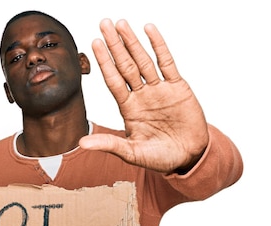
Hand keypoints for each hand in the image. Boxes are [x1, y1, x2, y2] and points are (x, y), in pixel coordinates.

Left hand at [79, 19, 208, 172]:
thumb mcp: (133, 153)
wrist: (190, 158)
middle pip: (125, 65)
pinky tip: (149, 30)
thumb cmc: (160, 158)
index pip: (113, 80)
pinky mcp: (177, 87)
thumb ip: (109, 145)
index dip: (105, 62)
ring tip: (121, 23)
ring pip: (143, 60)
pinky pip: (167, 63)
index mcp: (128, 108)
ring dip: (132, 41)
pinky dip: (158, 46)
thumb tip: (81, 143)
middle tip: (104, 23)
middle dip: (114, 45)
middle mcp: (141, 95)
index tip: (94, 43)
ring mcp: (159, 89)